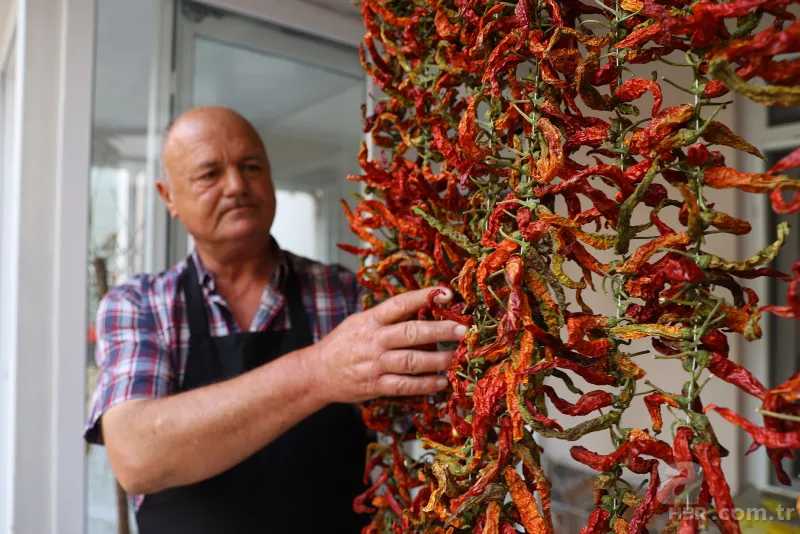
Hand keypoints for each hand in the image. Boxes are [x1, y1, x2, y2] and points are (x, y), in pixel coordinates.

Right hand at [303, 287, 466, 403]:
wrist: (316, 373)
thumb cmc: (342, 344)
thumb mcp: (359, 322)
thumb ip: (386, 317)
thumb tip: (421, 307)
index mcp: (371, 320)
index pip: (400, 304)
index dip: (424, 297)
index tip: (447, 294)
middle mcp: (374, 340)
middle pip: (411, 333)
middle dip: (440, 331)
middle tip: (463, 330)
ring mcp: (375, 364)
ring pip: (411, 361)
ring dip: (438, 360)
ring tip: (456, 357)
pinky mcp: (375, 386)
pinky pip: (405, 385)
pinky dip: (425, 384)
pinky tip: (441, 381)